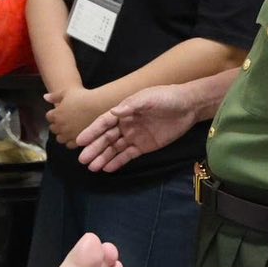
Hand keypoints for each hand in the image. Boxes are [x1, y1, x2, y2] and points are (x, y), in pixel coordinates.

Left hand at [43, 87, 108, 148]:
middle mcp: (60, 126)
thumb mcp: (66, 92)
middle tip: (64, 120)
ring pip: (60, 138)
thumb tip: (45, 97)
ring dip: (62, 134)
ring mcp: (69, 134)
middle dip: (57, 124)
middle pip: (53, 128)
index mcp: (56, 115)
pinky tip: (76, 134)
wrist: (99, 105)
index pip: (49, 117)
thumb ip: (54, 96)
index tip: (59, 112)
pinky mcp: (78, 140)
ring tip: (69, 129)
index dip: (54, 114)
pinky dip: (71, 141)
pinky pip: (70, 145)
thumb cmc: (83, 96)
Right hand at [75, 83, 194, 172]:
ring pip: (115, 149)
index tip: (80, 141)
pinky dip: (117, 162)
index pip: (104, 123)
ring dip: (103, 157)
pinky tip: (107, 168)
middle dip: (94, 148)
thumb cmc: (166, 98)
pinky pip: (128, 155)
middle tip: (82, 160)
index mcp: (124, 111)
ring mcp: (134, 136)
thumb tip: (113, 112)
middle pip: (106, 138)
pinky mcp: (144, 146)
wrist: (188, 106)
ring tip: (91, 167)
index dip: (92, 132)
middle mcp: (125, 124)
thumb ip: (131, 106)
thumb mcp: (148, 98)